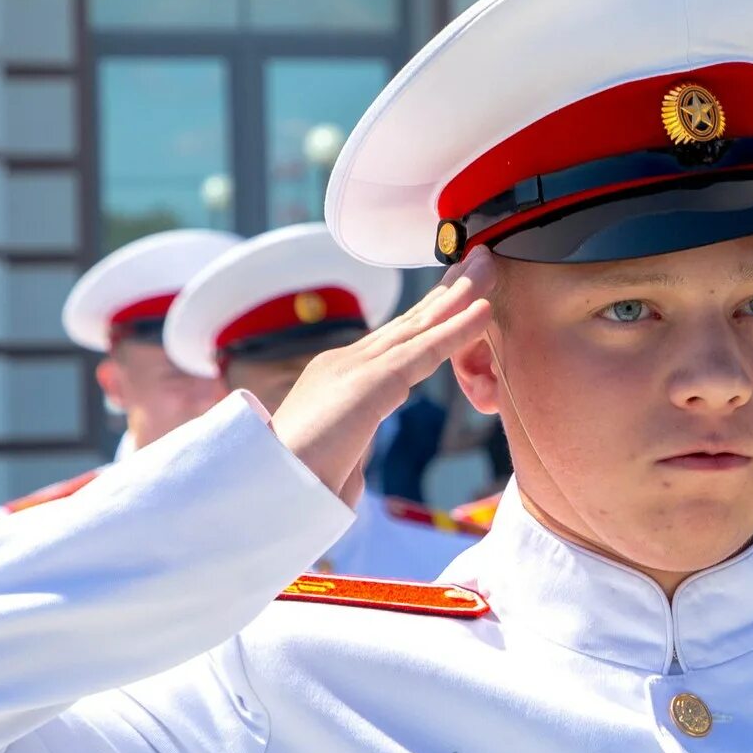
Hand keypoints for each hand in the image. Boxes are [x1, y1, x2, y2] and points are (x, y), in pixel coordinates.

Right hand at [270, 250, 496, 498]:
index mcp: (337, 380)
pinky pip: (426, 350)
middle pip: (408, 321)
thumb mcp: (331, 462)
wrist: (264, 490)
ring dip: (459, 295)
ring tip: (488, 266)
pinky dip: (458, 328)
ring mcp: (356, 368)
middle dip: (447, 291)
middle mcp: (346, 363)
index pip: (393, 341)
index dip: (427, 316)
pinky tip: (485, 309)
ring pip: (419, 325)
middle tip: (478, 261)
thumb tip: (351, 466)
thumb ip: (347, 452)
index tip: (455, 296)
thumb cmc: (294, 486)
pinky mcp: (370, 382)